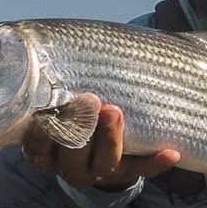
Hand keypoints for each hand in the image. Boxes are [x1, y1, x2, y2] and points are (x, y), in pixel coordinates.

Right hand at [22, 93, 179, 188]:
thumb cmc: (70, 114)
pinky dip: (155, 162)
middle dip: (81, 128)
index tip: (46, 112)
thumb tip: (34, 35)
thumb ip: (47, 84)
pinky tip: (172, 152)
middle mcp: (71, 167)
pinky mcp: (126, 173)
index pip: (39, 149)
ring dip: (110, 138)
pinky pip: (141, 170)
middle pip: (73, 157)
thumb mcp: (53, 105)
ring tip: (115, 110)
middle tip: (89, 99)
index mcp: (47, 153)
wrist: (96, 153)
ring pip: (105, 162)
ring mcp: (99, 172)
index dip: (41, 134)